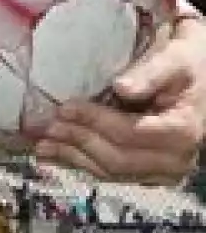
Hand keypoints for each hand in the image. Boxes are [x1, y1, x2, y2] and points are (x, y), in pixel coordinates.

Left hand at [37, 16, 205, 187]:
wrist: (202, 78)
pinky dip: (84, 165)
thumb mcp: (175, 58)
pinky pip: (114, 174)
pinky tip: (59, 156)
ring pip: (112, 172)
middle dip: (78, 143)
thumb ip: (150, 73)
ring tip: (43, 146)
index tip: (65, 107)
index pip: (128, 133)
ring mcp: (164, 170)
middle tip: (47, 128)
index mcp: (181, 131)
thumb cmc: (188, 63)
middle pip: (118, 158)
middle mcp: (176, 159)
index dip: (94, 122)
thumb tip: (121, 87)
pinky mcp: (152, 173)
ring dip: (74, 159)